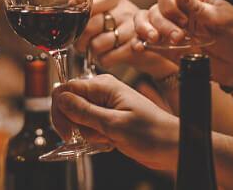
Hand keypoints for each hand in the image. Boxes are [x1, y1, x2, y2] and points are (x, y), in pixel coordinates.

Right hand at [52, 74, 177, 170]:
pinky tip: (110, 141)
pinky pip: (89, 126)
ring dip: (87, 133)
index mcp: (104, 85)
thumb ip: (85, 111)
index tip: (66, 130)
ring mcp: (105, 105)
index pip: (67, 88)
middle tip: (83, 137)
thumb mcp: (114, 124)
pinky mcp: (108, 118)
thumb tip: (61, 98)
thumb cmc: (151, 133)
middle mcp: (102, 92)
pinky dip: (95, 137)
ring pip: (78, 117)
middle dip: (73, 123)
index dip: (60, 109)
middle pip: (69, 102)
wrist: (172, 146)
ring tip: (108, 138)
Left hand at [74, 0, 177, 78]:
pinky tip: (108, 56)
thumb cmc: (124, 30)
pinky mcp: (134, 48)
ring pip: (97, 44)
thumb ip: (90, 5)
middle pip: (89, 26)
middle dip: (80, 40)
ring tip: (98, 50)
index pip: (89, 3)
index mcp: (114, 0)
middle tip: (82, 44)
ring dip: (93, 52)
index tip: (73, 25)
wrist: (153, 49)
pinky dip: (103, 60)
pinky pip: (107, 58)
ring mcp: (131, 30)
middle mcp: (124, 11)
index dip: (78, 16)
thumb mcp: (109, 12)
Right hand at [135, 0, 232, 85]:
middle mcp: (179, 13)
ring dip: (147, 30)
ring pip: (145, 23)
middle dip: (162, 23)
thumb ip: (198, 8)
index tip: (183, 19)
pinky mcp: (167, 49)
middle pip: (155, 10)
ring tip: (157, 40)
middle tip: (179, 37)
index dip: (170, 5)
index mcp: (192, 0)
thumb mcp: (222, 19)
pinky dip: (139, 43)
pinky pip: (146, 43)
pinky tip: (140, 47)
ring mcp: (171, 31)